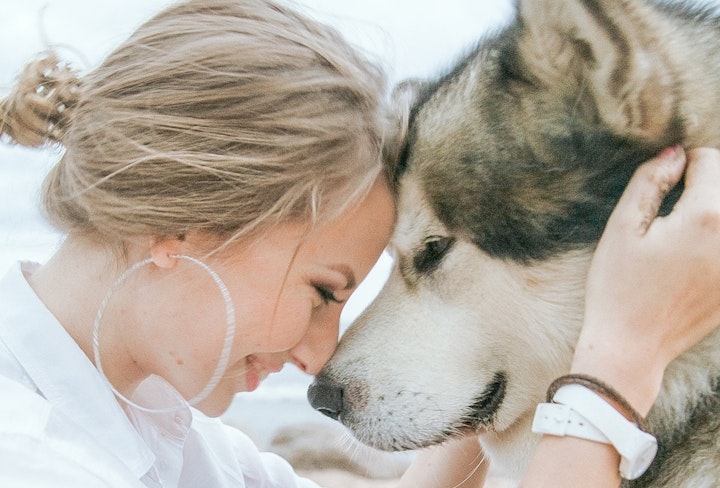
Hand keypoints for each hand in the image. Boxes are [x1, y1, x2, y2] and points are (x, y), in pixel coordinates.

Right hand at [573, 146, 719, 413]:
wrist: (632, 347)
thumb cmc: (619, 288)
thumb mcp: (621, 228)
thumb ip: (649, 181)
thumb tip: (675, 153)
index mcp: (705, 217)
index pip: (709, 160)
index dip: (681, 166)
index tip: (660, 188)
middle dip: (702, 185)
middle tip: (669, 212)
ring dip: (710, 212)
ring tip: (682, 233)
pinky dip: (713, 240)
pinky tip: (690, 260)